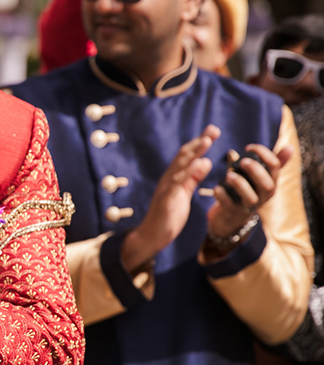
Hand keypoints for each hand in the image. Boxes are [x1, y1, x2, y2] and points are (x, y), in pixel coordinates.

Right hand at [122, 126, 215, 271]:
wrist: (152, 235)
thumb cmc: (168, 216)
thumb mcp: (184, 194)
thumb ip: (193, 178)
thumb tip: (205, 162)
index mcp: (174, 177)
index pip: (187, 156)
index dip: (200, 143)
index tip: (213, 131)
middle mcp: (169, 178)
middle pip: (184, 156)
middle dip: (199, 142)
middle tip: (213, 130)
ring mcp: (166, 187)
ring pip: (180, 165)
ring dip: (194, 152)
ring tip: (207, 140)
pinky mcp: (166, 198)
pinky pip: (178, 182)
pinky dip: (189, 171)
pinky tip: (201, 163)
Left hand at [206, 141, 292, 240]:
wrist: (232, 216)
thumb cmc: (248, 190)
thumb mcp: (261, 177)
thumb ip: (273, 163)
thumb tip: (290, 147)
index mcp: (270, 182)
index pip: (275, 166)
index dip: (264, 153)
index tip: (248, 147)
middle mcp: (263, 195)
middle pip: (267, 185)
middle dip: (256, 170)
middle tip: (243, 161)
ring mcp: (249, 205)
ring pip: (250, 198)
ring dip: (240, 184)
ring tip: (229, 175)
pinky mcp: (232, 212)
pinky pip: (228, 204)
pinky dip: (222, 195)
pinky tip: (218, 188)